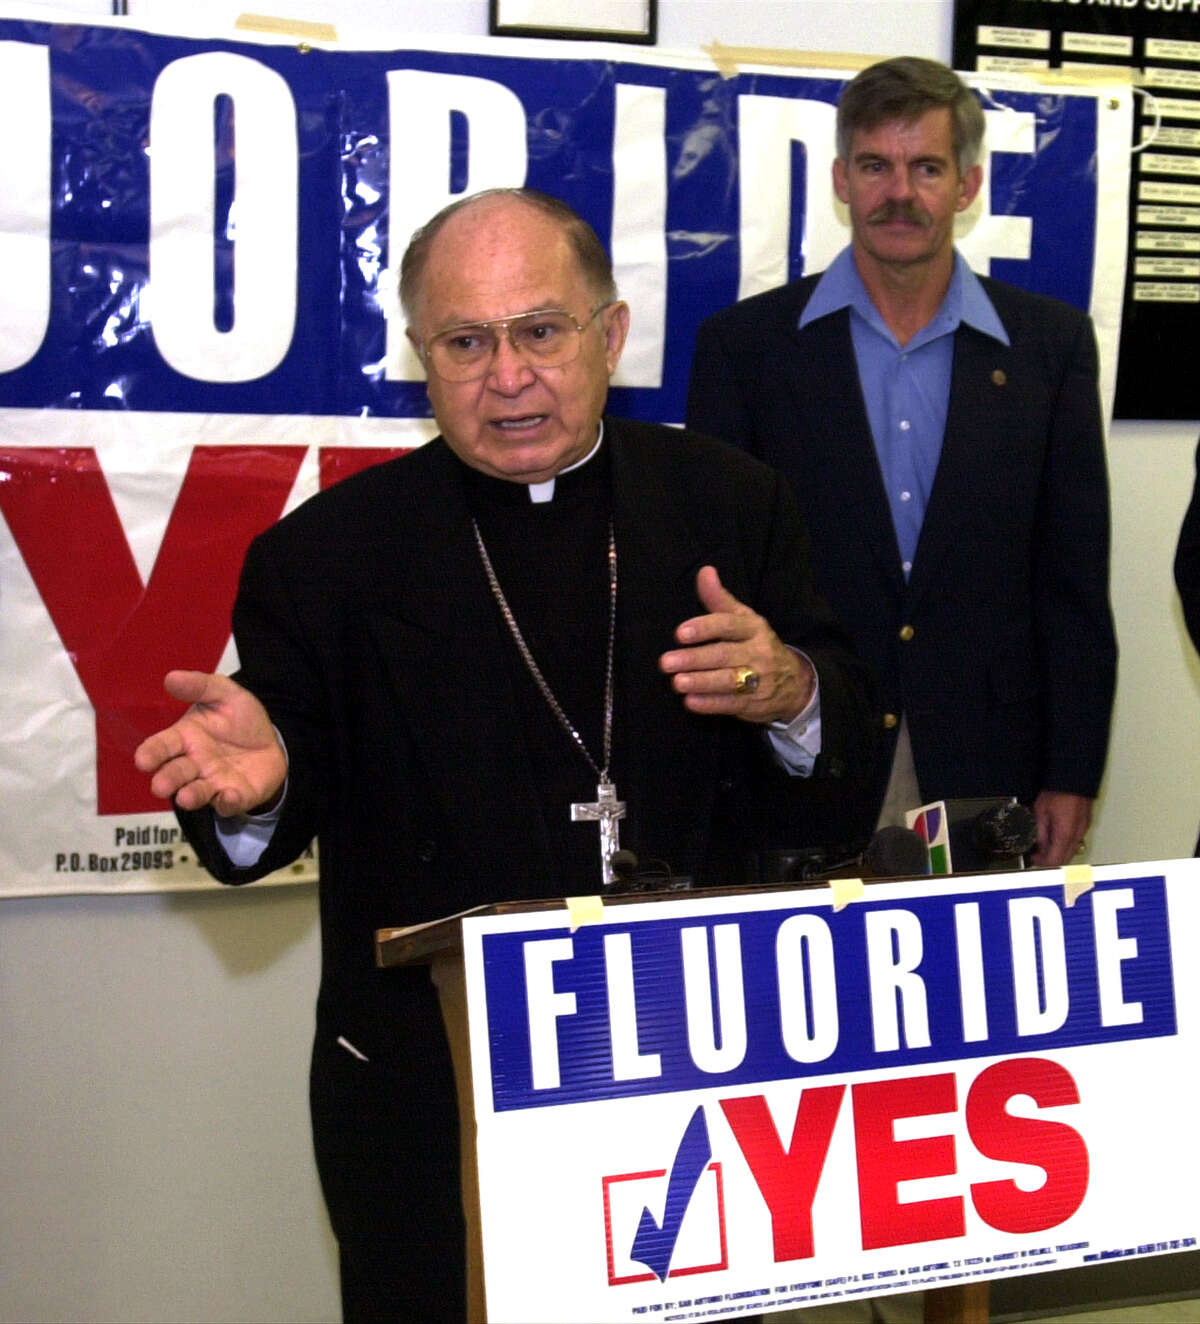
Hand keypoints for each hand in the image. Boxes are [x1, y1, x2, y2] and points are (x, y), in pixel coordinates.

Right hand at [133, 670, 287, 815]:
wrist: (272, 741)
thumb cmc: (240, 720)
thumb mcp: (225, 694)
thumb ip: (200, 686)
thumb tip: (170, 678)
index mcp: (185, 738)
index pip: (161, 746)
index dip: (151, 753)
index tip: (143, 760)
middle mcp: (194, 764)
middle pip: (175, 773)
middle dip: (167, 780)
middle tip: (160, 786)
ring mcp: (213, 782)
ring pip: (196, 792)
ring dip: (190, 796)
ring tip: (185, 797)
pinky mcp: (234, 796)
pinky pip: (228, 803)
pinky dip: (227, 801)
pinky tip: (229, 795)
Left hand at [659, 566, 814, 724]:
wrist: (794, 682)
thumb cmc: (757, 644)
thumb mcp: (743, 619)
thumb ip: (719, 599)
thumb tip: (705, 571)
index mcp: (754, 628)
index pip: (728, 625)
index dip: (704, 628)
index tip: (680, 633)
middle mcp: (757, 652)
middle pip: (723, 655)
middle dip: (694, 659)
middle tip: (666, 662)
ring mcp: (758, 680)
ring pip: (727, 681)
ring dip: (701, 682)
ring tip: (677, 682)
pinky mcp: (753, 703)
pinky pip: (731, 704)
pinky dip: (710, 704)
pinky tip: (690, 702)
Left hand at [1031, 790, 1092, 866]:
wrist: (1074, 779)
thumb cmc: (1058, 792)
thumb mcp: (1040, 812)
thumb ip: (1040, 832)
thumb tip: (1038, 845)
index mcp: (1065, 834)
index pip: (1054, 860)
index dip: (1042, 862)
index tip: (1033, 858)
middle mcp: (1077, 835)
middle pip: (1064, 859)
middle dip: (1050, 860)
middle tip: (1038, 855)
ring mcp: (1082, 830)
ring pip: (1071, 852)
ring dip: (1058, 853)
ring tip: (1044, 846)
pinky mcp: (1084, 825)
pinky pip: (1075, 842)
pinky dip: (1064, 845)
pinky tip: (1055, 838)